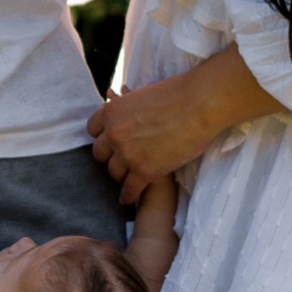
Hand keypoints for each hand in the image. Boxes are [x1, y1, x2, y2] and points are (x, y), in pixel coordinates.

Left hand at [87, 48, 277, 194]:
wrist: (198, 105)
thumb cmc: (177, 94)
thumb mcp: (141, 94)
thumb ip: (127, 105)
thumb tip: (120, 100)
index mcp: (111, 111)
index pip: (92, 129)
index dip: (102, 136)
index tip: (109, 142)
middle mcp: (114, 133)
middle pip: (99, 154)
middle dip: (109, 157)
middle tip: (119, 160)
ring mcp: (128, 154)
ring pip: (113, 173)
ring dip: (121, 175)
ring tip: (127, 178)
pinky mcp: (144, 171)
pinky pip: (130, 190)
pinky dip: (128, 195)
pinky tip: (129, 198)